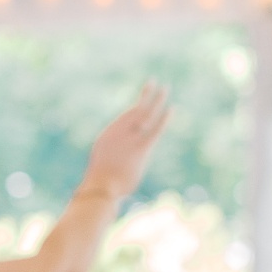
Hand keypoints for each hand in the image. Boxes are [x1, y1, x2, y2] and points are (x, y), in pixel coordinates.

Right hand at [77, 83, 170, 203]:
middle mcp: (118, 133)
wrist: (100, 189)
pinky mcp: (140, 148)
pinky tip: (171, 108)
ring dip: (156, 100)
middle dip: (145, 96)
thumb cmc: (100, 186)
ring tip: (164, 88)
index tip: (142, 100)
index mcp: (107, 138)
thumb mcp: (103, 171)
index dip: (134, 109)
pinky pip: (154, 129)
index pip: (123, 120)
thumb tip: (118, 169)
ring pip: (145, 114)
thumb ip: (113, 164)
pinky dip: (163, 118)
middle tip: (153, 83)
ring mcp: (129, 140)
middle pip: (134, 110)